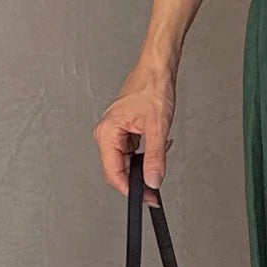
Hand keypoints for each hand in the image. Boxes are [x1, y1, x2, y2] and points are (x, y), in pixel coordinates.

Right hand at [94, 62, 176, 203]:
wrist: (156, 69)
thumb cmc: (152, 88)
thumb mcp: (157, 127)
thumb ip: (155, 157)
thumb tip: (153, 180)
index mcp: (107, 133)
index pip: (114, 173)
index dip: (130, 190)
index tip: (146, 197)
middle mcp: (107, 133)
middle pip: (118, 170)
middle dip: (139, 179)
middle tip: (156, 187)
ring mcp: (115, 131)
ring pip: (126, 161)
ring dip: (144, 164)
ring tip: (160, 152)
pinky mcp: (124, 129)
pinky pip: (131, 150)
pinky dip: (145, 152)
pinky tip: (157, 143)